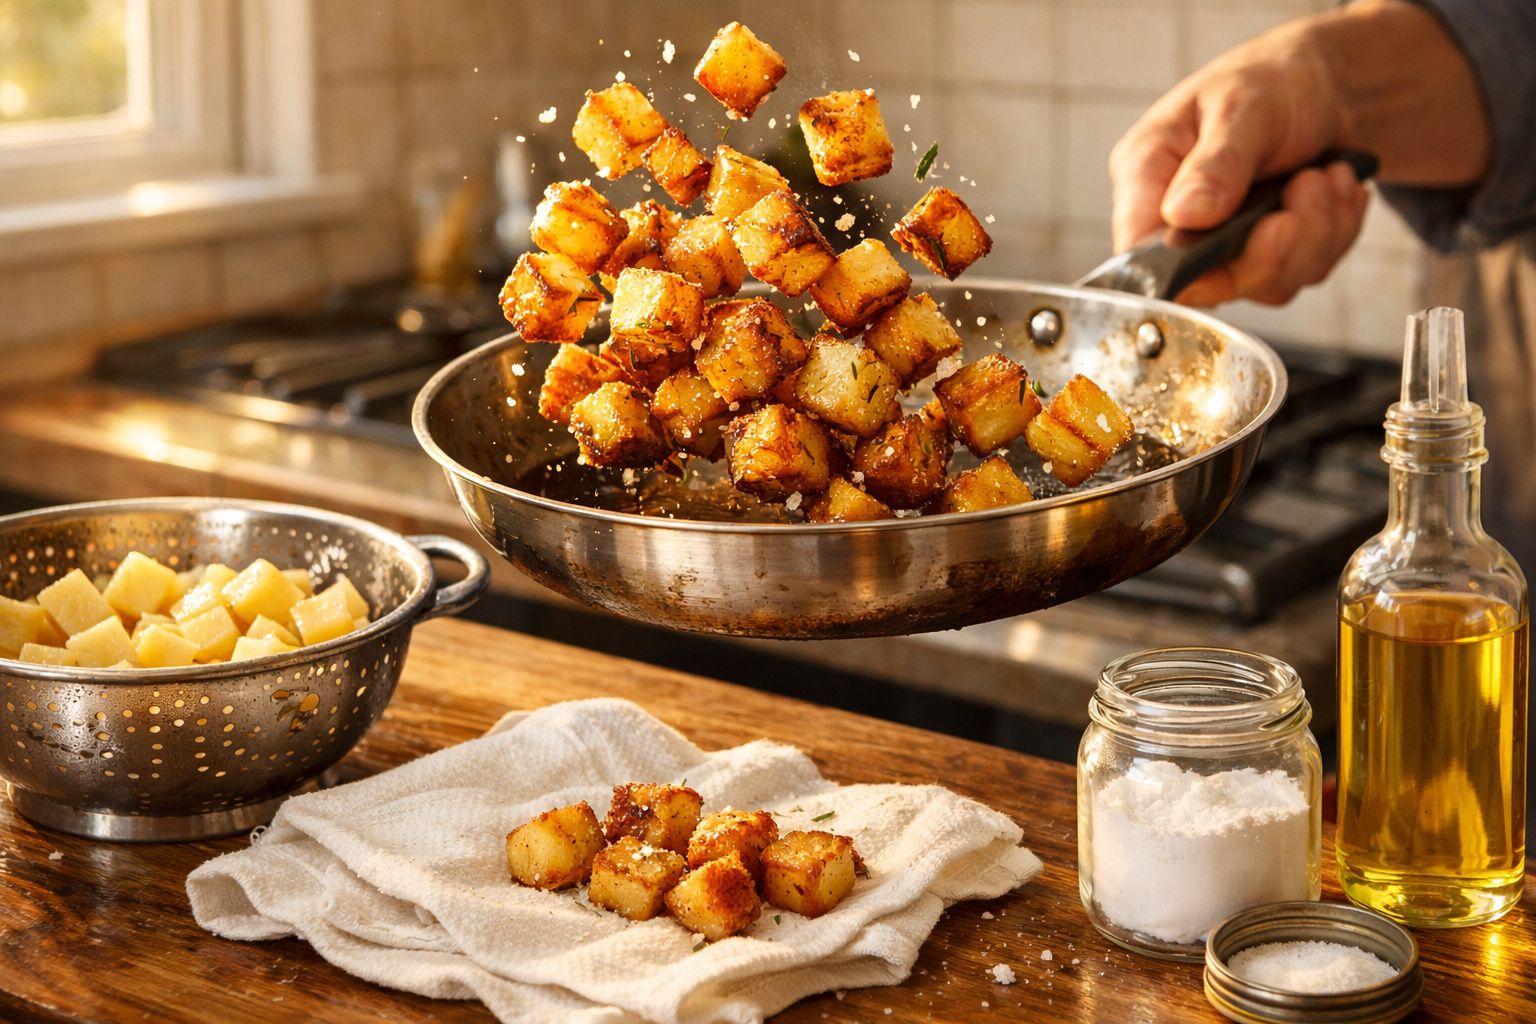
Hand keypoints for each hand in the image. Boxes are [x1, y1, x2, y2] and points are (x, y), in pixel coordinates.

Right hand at [1109, 17, 1369, 306]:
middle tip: (1310, 186)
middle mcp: (1175, 223)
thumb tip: (1183, 214)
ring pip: (1266, 284)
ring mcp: (1222, 247)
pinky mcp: (1266, 256)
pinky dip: (1333, 231)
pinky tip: (1335, 186)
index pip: (1140, 255)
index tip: (1251, 235)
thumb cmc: (1270, 80)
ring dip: (1316, 233)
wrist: (1326, 84)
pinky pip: (1303, 272)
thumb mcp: (1241, 105)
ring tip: (1327, 175)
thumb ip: (1214, 163)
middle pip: (1210, 283)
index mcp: (1146, 179)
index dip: (1186, 269)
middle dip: (1275, 247)